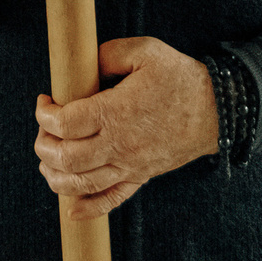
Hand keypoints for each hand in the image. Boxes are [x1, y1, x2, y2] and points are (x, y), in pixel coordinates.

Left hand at [33, 37, 219, 219]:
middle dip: (44, 145)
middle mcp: (119, 144)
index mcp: (116, 112)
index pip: (65, 123)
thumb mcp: (145, 51)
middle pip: (66, 157)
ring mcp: (129, 165)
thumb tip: (83, 66)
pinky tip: (71, 209)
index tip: (45, 100)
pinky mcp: (140, 176)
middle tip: (44, 128)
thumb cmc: (180, 78)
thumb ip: (108, 54)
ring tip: (48, 158)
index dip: (45, 114)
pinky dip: (87, 208)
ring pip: (81, 184)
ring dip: (55, 175)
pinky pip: (111, 201)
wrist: (217, 110)